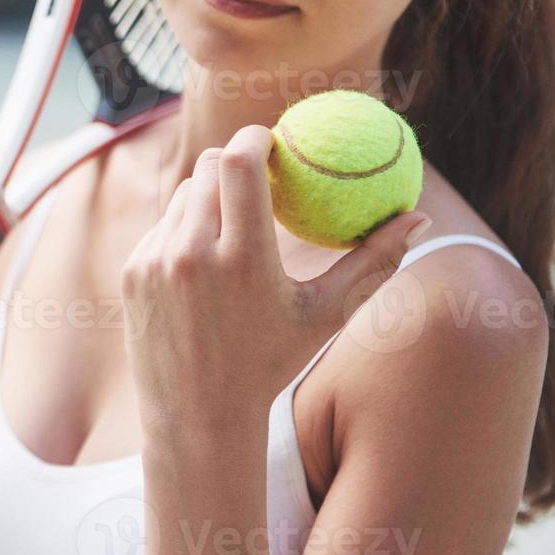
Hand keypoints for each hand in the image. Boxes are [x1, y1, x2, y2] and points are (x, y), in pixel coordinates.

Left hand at [119, 124, 429, 428]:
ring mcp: (156, 260)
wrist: (197, 415)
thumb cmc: (271, 363)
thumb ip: (373, 263)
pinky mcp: (134, 270)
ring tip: (235, 225)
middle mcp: (193, 253)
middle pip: (209, 166)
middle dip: (234, 161)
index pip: (238, 162)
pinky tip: (205, 262)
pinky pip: (162, 225)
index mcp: (244, 259)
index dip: (254, 139)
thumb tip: (420, 217)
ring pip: (184, 193)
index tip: (271, 142)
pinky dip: (185, 228)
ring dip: (210, 196)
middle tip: (257, 172)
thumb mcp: (327, 316)